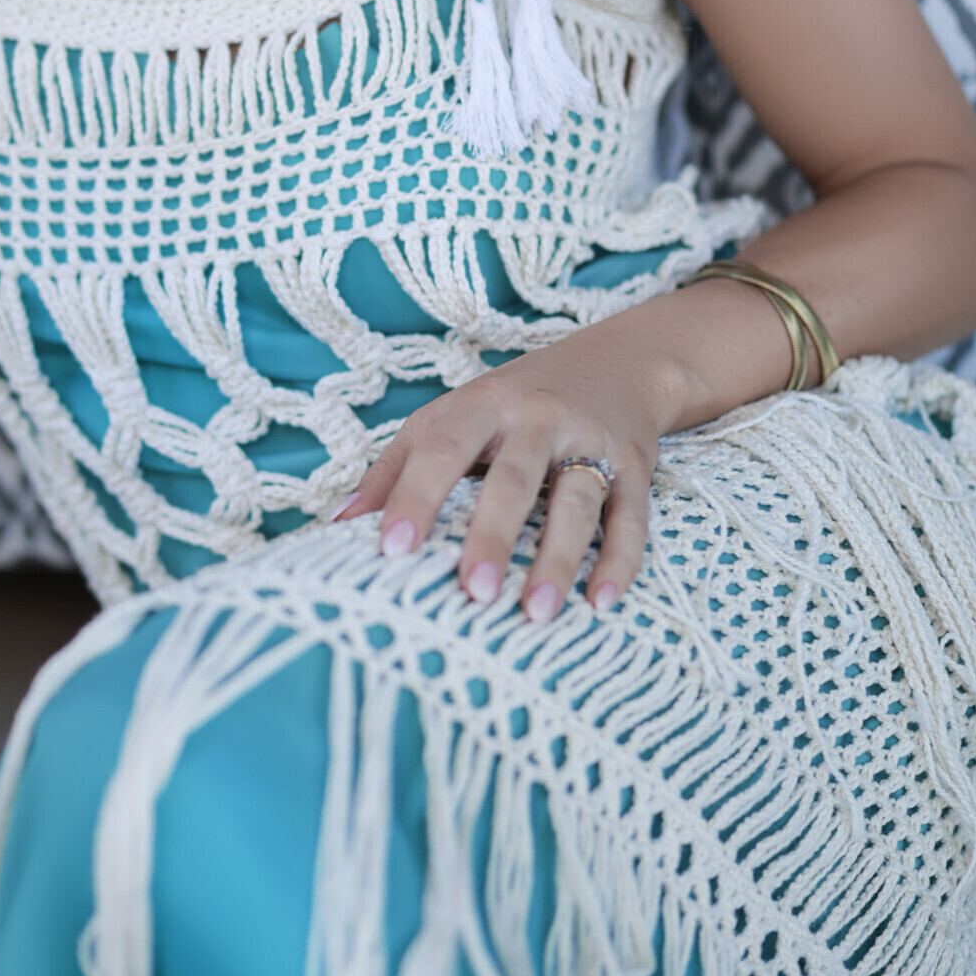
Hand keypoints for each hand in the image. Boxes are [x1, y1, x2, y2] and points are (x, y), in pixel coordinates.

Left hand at [335, 307, 691, 621]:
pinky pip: (632, 516)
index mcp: (483, 405)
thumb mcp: (450, 417)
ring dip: (559, 557)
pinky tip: (602, 601)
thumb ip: (396, 468)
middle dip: (493, 535)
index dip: (415, 497)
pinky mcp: (636, 466)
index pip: (442, 449)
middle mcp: (539, 418)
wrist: (617, 363)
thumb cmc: (511, 403)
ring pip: (578, 500)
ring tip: (537, 612)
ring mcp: (591, 440)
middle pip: (514, 478)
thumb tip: (339, 526)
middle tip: (475, 592)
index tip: (391, 549)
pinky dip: (620, 559)